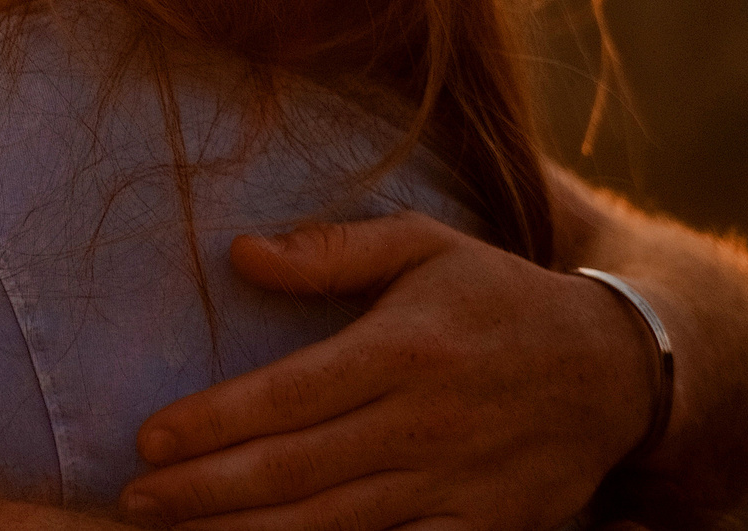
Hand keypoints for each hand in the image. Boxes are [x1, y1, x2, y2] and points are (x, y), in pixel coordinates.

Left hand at [119, 212, 653, 530]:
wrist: (613, 368)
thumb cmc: (496, 295)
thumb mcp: (423, 245)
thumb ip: (331, 250)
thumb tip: (240, 253)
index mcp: (404, 349)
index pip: (288, 394)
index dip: (213, 422)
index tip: (148, 440)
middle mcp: (426, 423)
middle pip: (296, 469)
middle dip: (206, 491)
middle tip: (134, 502)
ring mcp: (456, 487)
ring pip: (333, 526)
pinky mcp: (484, 530)